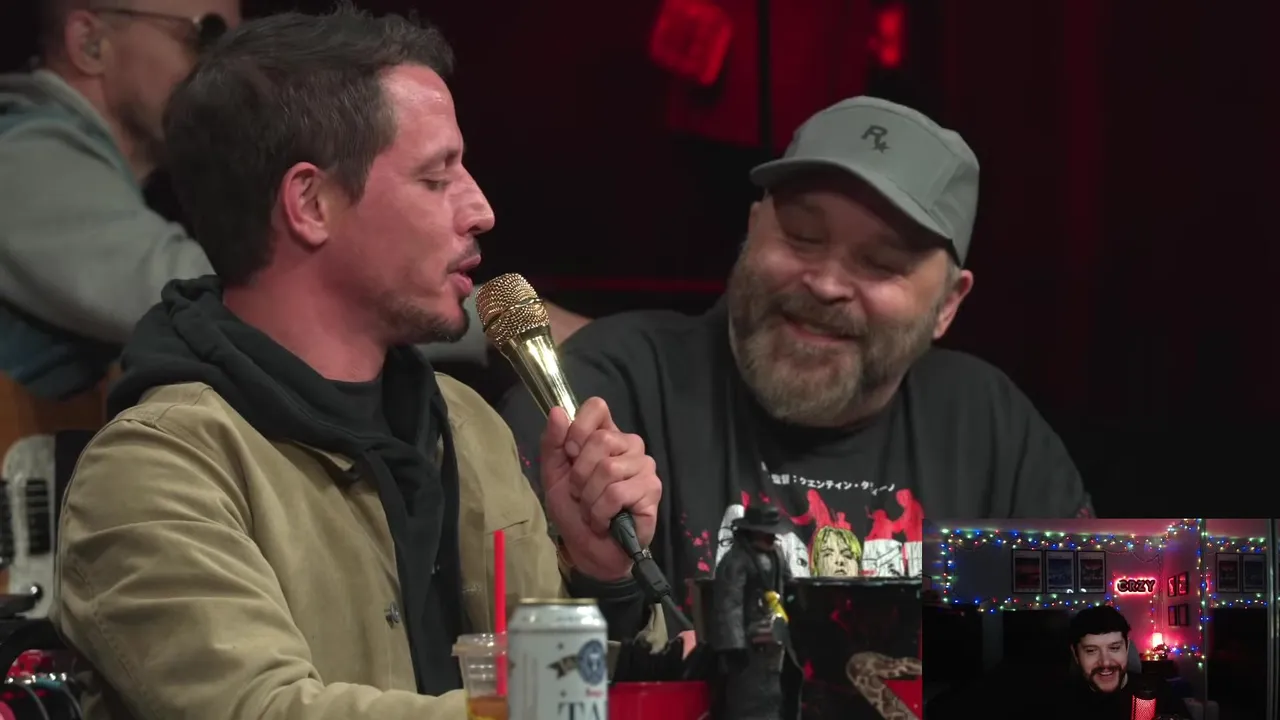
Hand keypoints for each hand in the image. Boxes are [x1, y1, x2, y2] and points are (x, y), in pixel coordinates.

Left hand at [539, 397, 660, 581]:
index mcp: (606, 435)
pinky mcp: (652, 490)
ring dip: (589, 498)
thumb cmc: (573, 510)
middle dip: (580, 475)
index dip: (579, 429)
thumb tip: (557, 411)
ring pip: (608, 469)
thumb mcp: (553, 475)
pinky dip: (601, 513)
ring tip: (592, 510)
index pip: (598, 407)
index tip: (570, 453)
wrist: (588, 549)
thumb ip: (552, 443)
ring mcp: (644, 466)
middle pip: (601, 440)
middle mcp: (630, 445)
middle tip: (580, 494)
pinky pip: (617, 493)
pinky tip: (605, 521)